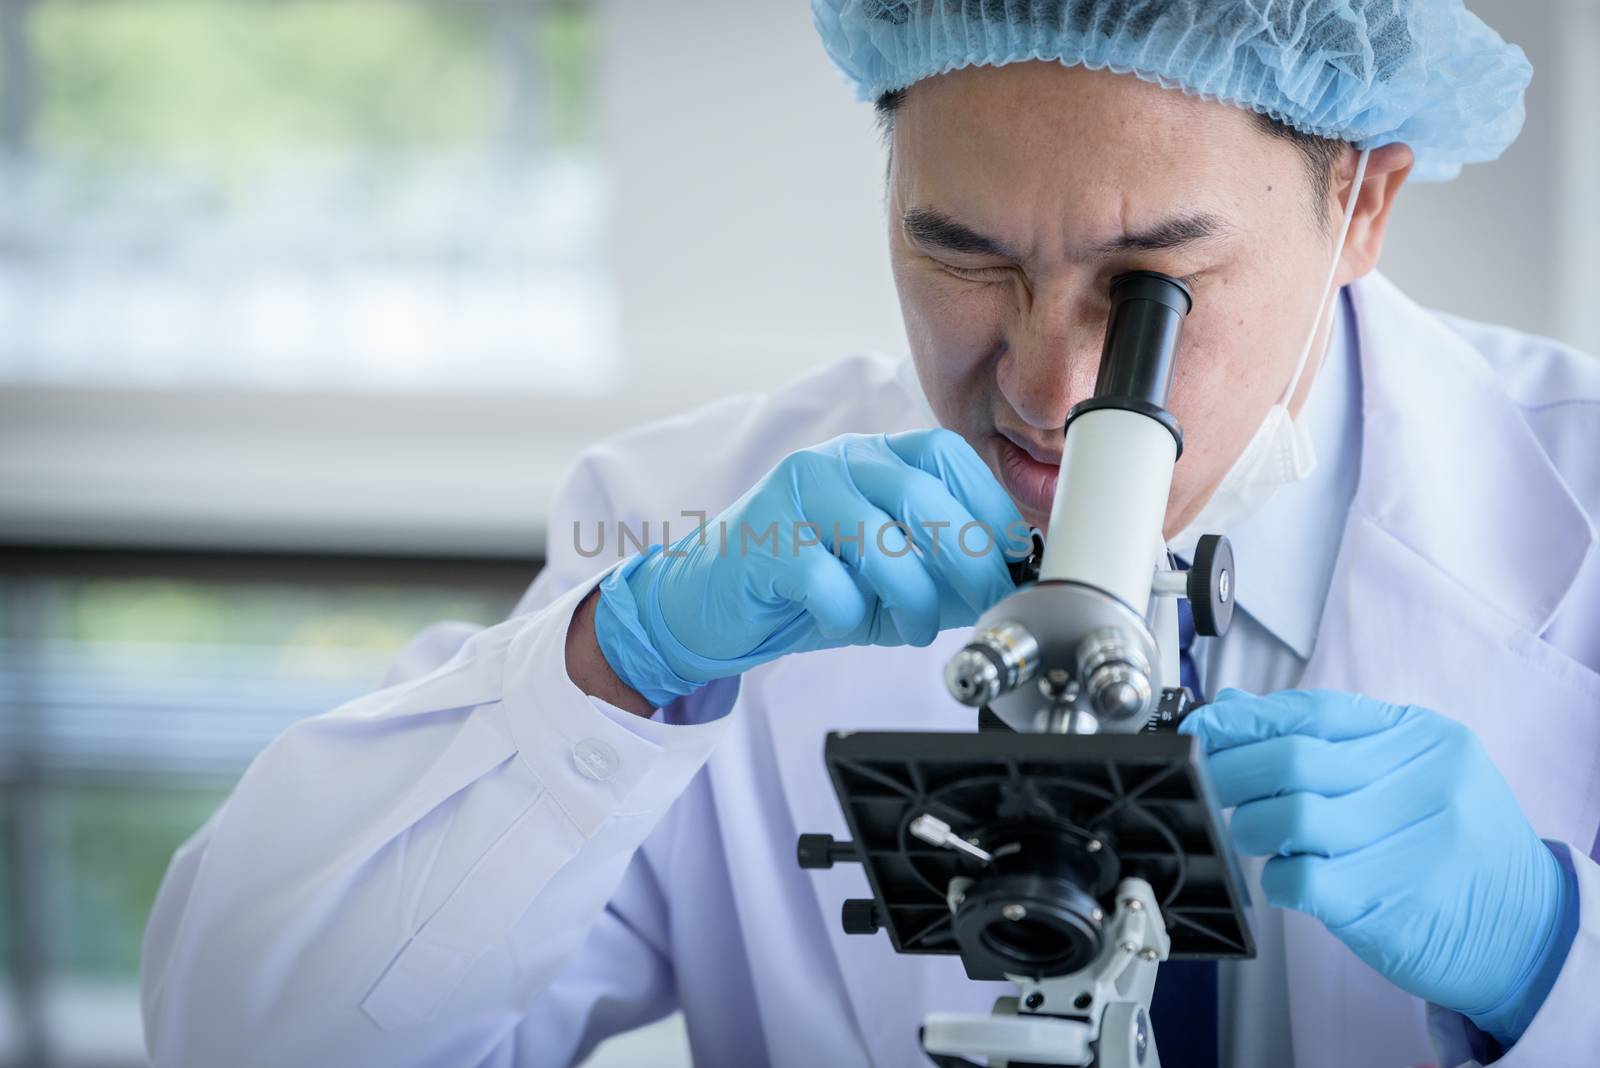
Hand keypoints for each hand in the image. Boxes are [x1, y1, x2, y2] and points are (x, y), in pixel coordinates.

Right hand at [593, 429, 1027, 706]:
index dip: (990, 508)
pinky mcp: (765, 538)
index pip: (947, 457)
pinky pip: (827, 580)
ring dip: (913, 597)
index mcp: (873, 457)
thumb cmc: (805, 586)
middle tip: (985, 604)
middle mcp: (836, 461)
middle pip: (921, 494)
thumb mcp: (888, 578)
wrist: (710, 605)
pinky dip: (849, 612)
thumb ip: (945, 573)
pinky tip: (843, 621)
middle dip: (967, 560)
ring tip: (913, 628)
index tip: (1014, 561)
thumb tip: (1012, 582)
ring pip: (880, 538)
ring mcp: (796, 494)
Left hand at [1181, 689, 1577, 1044]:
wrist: (1527, 932)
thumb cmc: (1449, 844)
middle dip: (1231, 770)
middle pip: (1292, 760)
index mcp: (1423, 737)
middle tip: (1210, 784)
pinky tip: (1286, 880)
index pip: (1313, 710)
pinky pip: (1298, 877)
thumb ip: (1323, 740)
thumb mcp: (1405, 773)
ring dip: (1249, 826)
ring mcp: (1410, 842)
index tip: (1204, 725)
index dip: (1245, 718)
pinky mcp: (1387, 902)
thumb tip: (1230, 707)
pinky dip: (1274, 878)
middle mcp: (1424, 781)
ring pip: (1287, 817)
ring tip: (1254, 834)